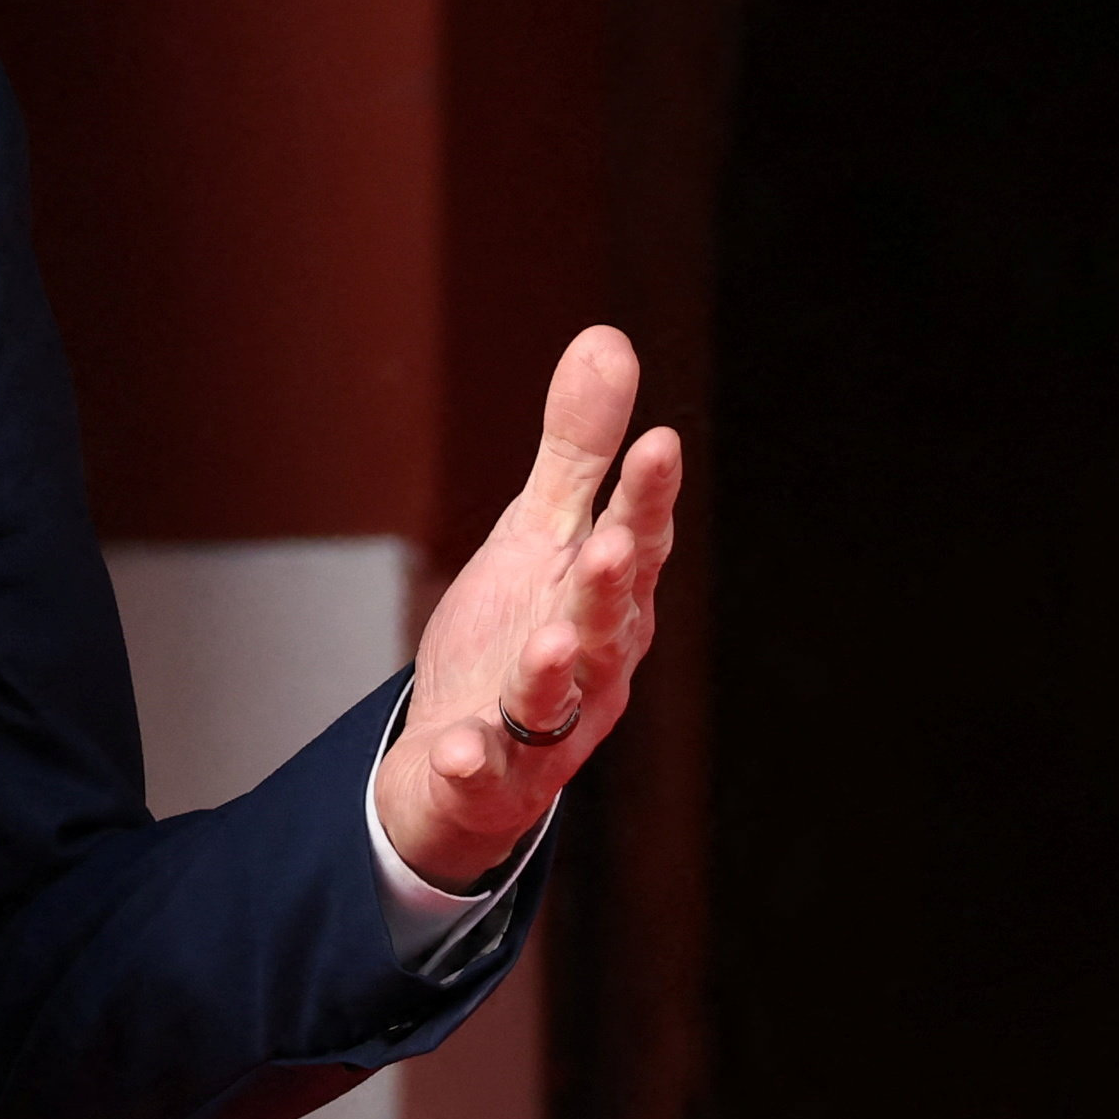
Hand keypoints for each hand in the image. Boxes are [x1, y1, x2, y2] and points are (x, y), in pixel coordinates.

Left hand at [379, 329, 686, 895]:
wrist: (466, 762)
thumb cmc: (516, 637)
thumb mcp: (541, 535)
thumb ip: (578, 451)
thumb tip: (609, 338)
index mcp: (609, 599)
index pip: (638, 539)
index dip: (649, 496)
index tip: (660, 442)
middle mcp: (592, 664)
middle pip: (607, 623)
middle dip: (611, 586)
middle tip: (612, 542)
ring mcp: (546, 729)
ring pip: (557, 702)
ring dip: (552, 675)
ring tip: (546, 644)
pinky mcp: (495, 781)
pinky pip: (487, 777)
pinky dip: (474, 763)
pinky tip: (458, 750)